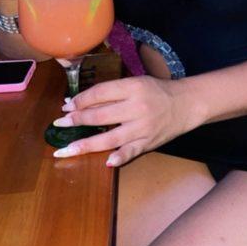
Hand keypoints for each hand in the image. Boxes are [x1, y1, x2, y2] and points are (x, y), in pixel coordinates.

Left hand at [52, 76, 193, 165]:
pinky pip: (131, 152)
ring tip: (67, 149)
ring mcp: (143, 127)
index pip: (100, 93)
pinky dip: (119, 157)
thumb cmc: (156, 91)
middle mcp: (137, 107)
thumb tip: (80, 102)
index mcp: (133, 87)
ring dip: (86, 144)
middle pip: (101, 116)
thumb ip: (112, 92)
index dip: (81, 100)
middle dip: (77, 120)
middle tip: (60, 124)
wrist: (186, 104)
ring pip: (110, 138)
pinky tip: (106, 162)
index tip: (67, 106)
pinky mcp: (148, 143)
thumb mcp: (136, 83)